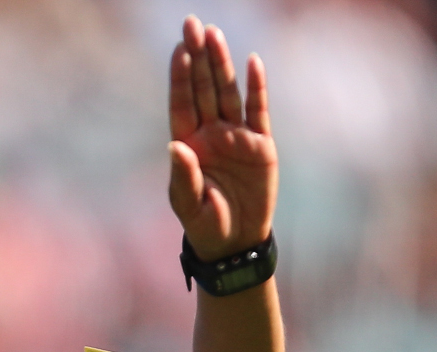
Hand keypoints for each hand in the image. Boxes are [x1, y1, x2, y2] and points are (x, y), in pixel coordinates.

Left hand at [168, 15, 276, 260]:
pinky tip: (253, 63)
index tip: (178, 49)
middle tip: (192, 24)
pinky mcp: (260, 145)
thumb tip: (176, 145)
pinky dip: (256, 88)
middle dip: (198, 57)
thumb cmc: (205, 224)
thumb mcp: (189, 204)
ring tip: (215, 34)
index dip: (181, 77)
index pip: (182, 103)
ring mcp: (236, 136)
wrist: (236, 242)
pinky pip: (258, 111)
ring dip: (222, 64)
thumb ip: (183, 175)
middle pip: (204, 88)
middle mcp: (211, 134)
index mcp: (188, 144)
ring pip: (228, 93)